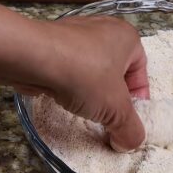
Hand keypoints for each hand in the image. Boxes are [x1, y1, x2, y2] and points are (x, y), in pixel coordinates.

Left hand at [17, 16, 149, 151]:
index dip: (137, 100)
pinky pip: (67, 69)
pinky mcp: (50, 45)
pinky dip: (67, 85)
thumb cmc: (83, 75)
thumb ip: (129, 129)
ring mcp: (74, 34)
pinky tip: (62, 98)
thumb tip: (129, 143)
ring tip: (83, 110)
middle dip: (111, 97)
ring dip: (88, 92)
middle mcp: (102, 29)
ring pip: (89, 71)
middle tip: (107, 118)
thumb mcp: (116, 109)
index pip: (141, 73)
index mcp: (126, 37)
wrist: (31, 56)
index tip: (127, 120)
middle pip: (114, 73)